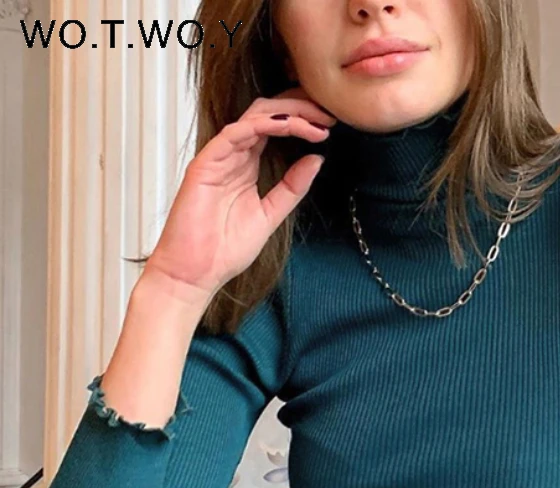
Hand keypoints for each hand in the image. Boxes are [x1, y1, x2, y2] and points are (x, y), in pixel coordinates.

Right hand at [144, 87, 336, 299]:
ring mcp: (219, 157)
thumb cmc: (224, 250)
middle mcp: (233, 156)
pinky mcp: (206, 163)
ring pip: (254, 118)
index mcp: (247, 166)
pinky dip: (264, 125)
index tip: (329, 125)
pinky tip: (288, 126)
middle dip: (300, 108)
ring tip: (316, 122)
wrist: (196, 274)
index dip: (302, 120)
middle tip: (329, 115)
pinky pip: (236, 133)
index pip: (275, 128)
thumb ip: (292, 188)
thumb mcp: (271, 214)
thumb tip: (316, 159)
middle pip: (267, 114)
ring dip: (289, 114)